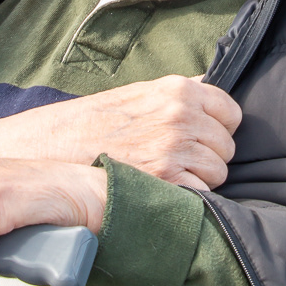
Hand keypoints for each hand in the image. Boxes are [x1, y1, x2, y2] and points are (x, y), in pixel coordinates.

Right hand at [0, 74, 241, 191]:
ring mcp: (175, 149)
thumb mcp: (138, 93)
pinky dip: (187, 198)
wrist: (54, 147)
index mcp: (178, 90)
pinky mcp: (166, 181)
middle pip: (226, 147)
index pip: (231, 113)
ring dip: (199, 179)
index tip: (203, 138)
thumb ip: (177, 94)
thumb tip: (209, 87)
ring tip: (167, 177)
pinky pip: (202, 195)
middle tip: (178, 162)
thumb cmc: (94, 122)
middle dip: (208, 157)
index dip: (218, 129)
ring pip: (218, 173)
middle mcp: (181, 116)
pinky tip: (162, 191)